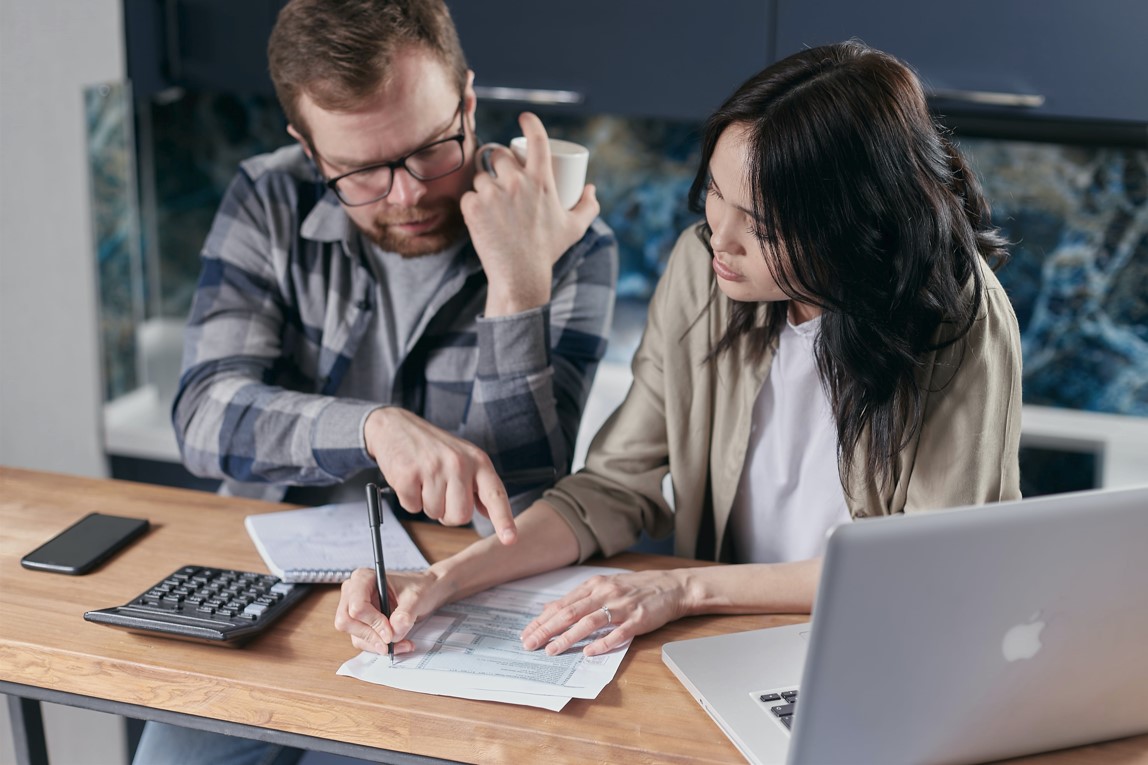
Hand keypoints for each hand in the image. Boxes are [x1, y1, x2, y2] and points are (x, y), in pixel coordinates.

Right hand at [334, 567, 449, 654]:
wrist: (425, 592)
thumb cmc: (419, 588)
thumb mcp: (416, 598)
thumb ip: (405, 614)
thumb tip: (393, 633)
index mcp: (363, 578)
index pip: (357, 606)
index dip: (373, 623)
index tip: (390, 633)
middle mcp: (353, 592)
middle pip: (347, 622)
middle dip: (371, 636)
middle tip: (391, 643)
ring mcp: (354, 608)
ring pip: (355, 635)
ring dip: (378, 644)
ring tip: (402, 644)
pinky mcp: (360, 623)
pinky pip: (363, 641)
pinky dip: (379, 646)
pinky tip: (398, 644)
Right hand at [364, 407, 516, 542]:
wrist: (396, 426)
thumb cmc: (433, 447)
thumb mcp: (464, 458)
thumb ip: (478, 485)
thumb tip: (490, 513)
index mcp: (478, 461)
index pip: (495, 495)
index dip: (503, 520)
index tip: (510, 539)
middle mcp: (459, 464)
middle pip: (461, 516)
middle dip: (448, 514)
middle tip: (440, 493)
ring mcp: (434, 468)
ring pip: (435, 513)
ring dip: (427, 504)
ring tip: (424, 480)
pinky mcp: (409, 474)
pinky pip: (412, 508)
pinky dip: (409, 499)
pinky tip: (410, 479)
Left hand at [461, 112, 599, 316]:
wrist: (520, 276)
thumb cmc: (548, 251)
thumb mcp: (574, 228)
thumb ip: (588, 206)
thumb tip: (590, 188)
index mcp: (542, 181)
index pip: (537, 139)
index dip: (530, 123)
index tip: (524, 118)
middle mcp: (517, 182)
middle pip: (499, 155)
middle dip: (499, 163)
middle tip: (501, 179)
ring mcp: (493, 194)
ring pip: (481, 176)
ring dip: (484, 185)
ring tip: (491, 203)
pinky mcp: (473, 207)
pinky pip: (468, 195)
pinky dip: (472, 204)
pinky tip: (479, 216)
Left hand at [520, 569, 691, 656]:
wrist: (672, 586)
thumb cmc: (636, 588)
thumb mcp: (604, 586)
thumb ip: (577, 598)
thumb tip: (548, 608)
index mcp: (594, 585)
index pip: (562, 604)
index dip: (542, 620)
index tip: (526, 633)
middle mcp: (605, 593)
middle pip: (570, 613)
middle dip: (547, 630)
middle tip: (530, 644)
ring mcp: (621, 606)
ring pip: (589, 622)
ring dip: (568, 637)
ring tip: (552, 650)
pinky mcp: (638, 619)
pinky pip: (618, 633)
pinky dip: (602, 643)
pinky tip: (589, 653)